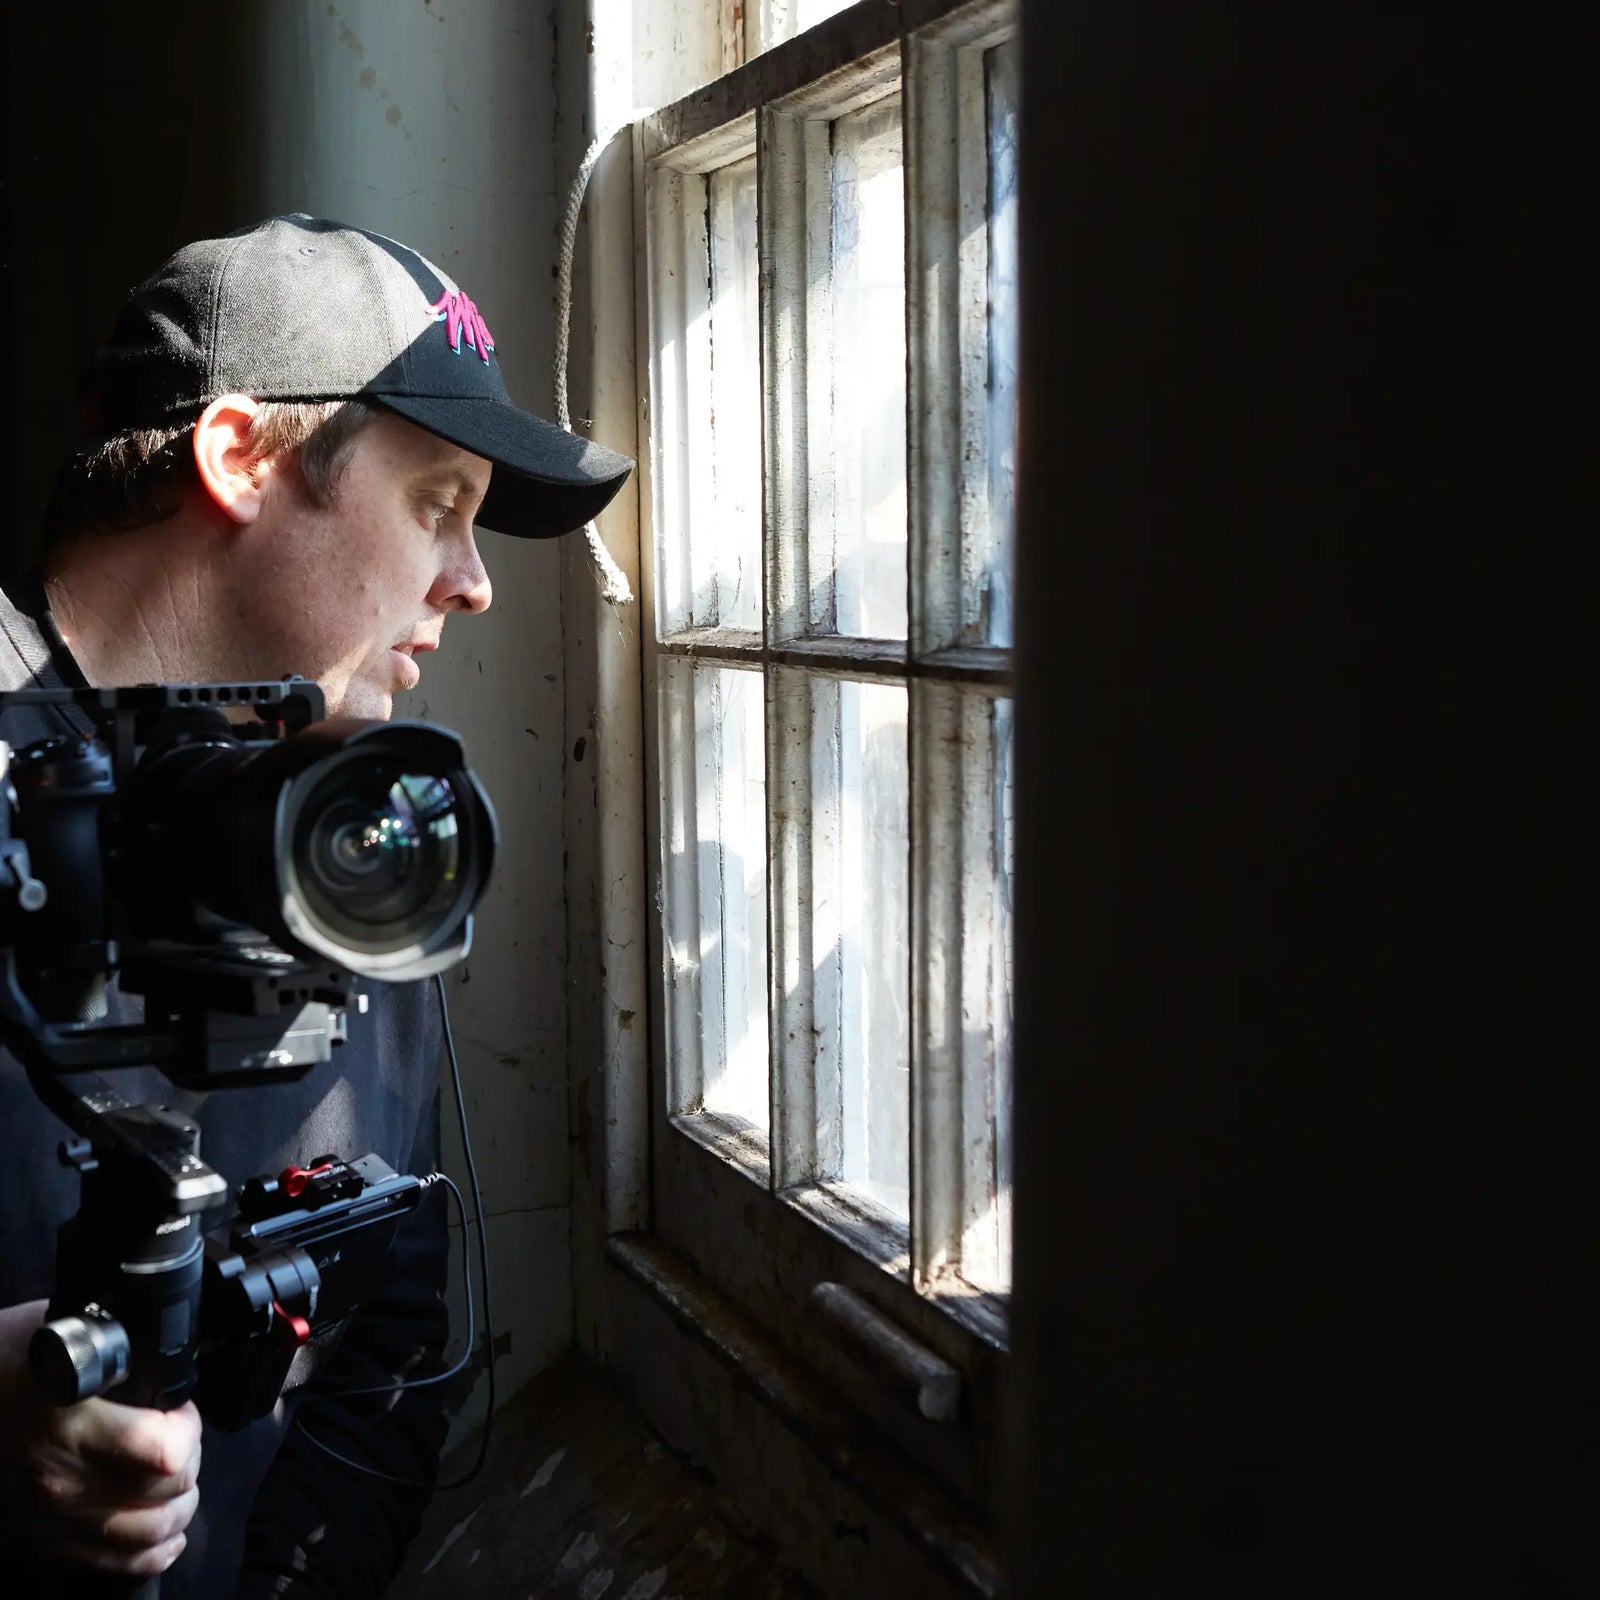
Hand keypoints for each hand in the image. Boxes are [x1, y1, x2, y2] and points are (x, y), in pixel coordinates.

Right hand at [0, 1299, 200, 1577]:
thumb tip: (164, 1338)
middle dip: (190, 1461)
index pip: (164, 1449)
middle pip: (167, 1489)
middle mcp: (65, 1477)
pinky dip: (154, 1552)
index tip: (179, 1409)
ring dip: (180, 1507)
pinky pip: (117, 1564)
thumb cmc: (5, 1362)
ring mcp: (54, 1517)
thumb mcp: (59, 1330)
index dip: (187, 1427)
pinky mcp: (44, 1543)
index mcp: (73, 1422)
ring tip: (177, 1483)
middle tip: (181, 1441)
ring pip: (151, 1533)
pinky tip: (166, 1532)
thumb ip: (115, 1341)